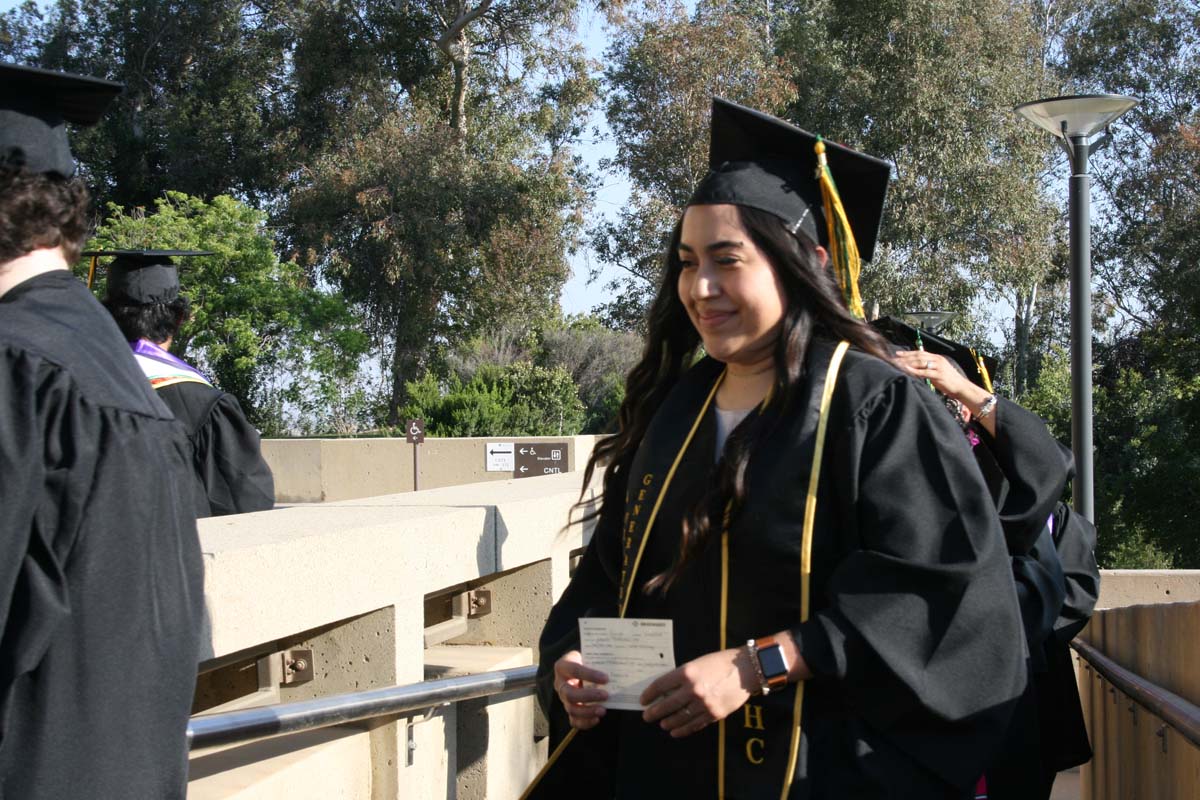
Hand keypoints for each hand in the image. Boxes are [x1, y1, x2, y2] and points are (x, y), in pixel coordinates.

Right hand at [553, 651, 608, 730]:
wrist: (581, 667)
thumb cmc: (587, 661)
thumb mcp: (590, 656)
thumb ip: (599, 661)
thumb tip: (619, 667)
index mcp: (563, 666)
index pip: (574, 670)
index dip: (589, 675)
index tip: (606, 678)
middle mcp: (560, 683)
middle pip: (569, 694)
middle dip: (588, 696)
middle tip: (606, 695)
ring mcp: (563, 698)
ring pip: (571, 709)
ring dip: (588, 711)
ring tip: (603, 710)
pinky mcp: (569, 709)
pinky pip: (574, 720)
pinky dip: (585, 722)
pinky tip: (596, 719)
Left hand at [639, 648, 755, 738]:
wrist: (745, 670)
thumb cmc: (720, 663)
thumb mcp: (697, 664)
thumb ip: (682, 677)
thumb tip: (665, 691)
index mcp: (687, 672)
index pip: (660, 685)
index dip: (649, 694)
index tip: (643, 700)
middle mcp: (693, 689)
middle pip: (667, 705)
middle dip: (654, 712)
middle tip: (647, 716)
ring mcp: (704, 704)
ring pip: (679, 718)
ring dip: (668, 722)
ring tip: (662, 724)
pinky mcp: (714, 714)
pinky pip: (694, 725)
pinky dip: (683, 730)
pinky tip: (675, 731)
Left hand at [892, 350, 977, 403]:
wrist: (961, 387)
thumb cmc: (947, 381)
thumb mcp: (937, 371)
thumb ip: (927, 368)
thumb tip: (913, 368)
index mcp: (936, 357)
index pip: (920, 352)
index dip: (908, 353)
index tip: (897, 353)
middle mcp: (937, 359)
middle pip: (919, 356)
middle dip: (905, 357)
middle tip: (894, 358)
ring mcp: (939, 366)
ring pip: (921, 362)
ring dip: (908, 362)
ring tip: (898, 364)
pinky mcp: (939, 375)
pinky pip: (925, 372)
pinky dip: (916, 371)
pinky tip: (908, 370)